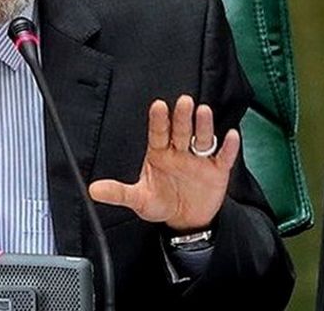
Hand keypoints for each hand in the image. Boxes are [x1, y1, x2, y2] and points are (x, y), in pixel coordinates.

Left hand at [88, 95, 239, 231]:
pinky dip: (228, 147)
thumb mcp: (139, 199)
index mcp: (159, 153)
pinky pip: (223, 157)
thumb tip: (93, 190)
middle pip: (181, 131)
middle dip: (182, 117)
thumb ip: (119, 193)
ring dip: (203, 125)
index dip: (159, 120)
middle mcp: (180, 151)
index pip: (158, 133)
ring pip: (202, 138)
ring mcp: (199, 159)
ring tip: (203, 111)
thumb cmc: (161, 203)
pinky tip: (230, 135)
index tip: (158, 106)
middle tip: (183, 101)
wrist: (186, 220)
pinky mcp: (217, 171)